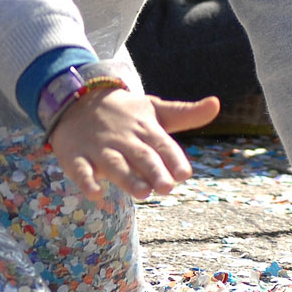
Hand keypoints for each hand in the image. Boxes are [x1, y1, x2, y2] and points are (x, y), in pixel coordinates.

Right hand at [47, 88, 212, 199]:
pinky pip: (80, 169)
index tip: (183, 174)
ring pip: (114, 164)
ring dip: (127, 178)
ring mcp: (98, 147)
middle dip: (153, 171)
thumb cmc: (123, 112)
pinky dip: (86, 180)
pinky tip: (95, 192)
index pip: (162, 144)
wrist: (75, 99)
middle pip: (141, 156)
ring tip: (142, 193)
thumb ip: (185, 113)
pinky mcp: (76, 155)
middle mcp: (123, 138)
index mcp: (145, 128)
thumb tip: (216, 104)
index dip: (173, 159)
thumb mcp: (154, 109)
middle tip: (167, 187)